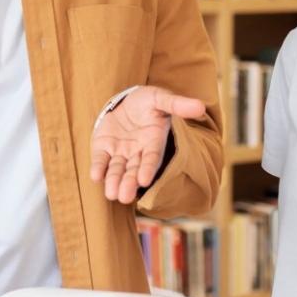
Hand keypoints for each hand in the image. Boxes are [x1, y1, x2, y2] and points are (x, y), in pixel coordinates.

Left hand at [90, 85, 206, 202]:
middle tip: (124, 197)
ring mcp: (120, 151)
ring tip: (111, 193)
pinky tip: (95, 176)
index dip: (148, 168)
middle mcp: (137, 151)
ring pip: (117, 169)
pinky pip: (100, 159)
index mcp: (153, 142)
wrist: (126, 101)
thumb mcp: (161, 98)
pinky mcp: (103, 148)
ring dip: (113, 181)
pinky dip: (98, 168)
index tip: (144, 180)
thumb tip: (201, 105)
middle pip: (133, 170)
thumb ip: (177, 104)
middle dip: (129, 183)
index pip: (151, 158)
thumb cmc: (148, 101)